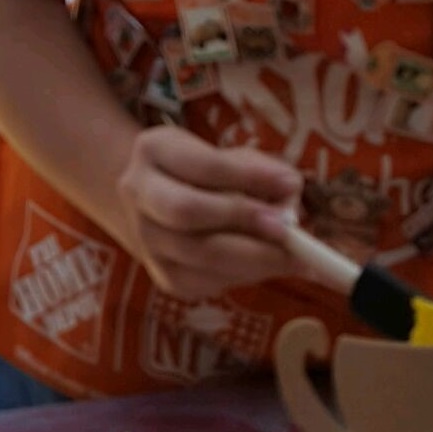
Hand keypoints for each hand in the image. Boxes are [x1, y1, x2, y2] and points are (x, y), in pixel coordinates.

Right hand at [113, 127, 303, 301]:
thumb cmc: (211, 176)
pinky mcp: (163, 276)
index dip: (247, 177)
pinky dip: (246, 275)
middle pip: (186, 211)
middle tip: (287, 229)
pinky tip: (268, 265)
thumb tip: (288, 199)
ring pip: (200, 254)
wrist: (164, 207)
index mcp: (154, 150)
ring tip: (293, 256)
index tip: (289, 185)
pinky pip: (208, 281)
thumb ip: (263, 172)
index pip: (203, 165)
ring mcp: (146, 239)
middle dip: (243, 220)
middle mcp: (139, 193)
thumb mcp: (233, 158)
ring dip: (254, 257)